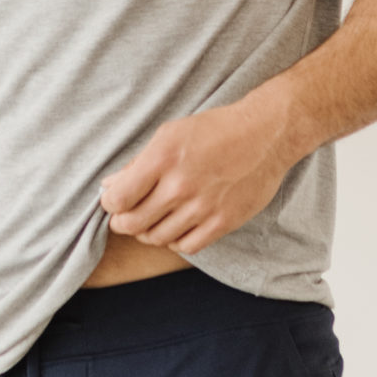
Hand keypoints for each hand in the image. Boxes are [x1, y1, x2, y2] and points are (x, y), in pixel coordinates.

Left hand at [99, 101, 288, 255]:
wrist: (267, 133)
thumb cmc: (215, 130)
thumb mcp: (170, 134)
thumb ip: (138, 164)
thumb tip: (108, 187)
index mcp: (162, 158)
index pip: (118, 199)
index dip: (110, 204)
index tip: (115, 201)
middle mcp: (180, 185)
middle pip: (133, 224)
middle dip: (123, 223)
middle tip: (128, 217)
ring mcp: (203, 207)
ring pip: (157, 238)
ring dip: (149, 233)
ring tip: (154, 220)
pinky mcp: (223, 222)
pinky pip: (186, 246)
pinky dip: (175, 241)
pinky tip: (177, 227)